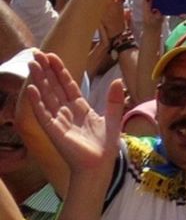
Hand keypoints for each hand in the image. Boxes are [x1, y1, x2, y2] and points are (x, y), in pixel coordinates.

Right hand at [25, 51, 120, 177]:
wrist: (98, 166)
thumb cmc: (104, 146)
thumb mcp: (113, 119)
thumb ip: (114, 100)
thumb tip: (118, 81)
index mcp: (80, 108)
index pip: (67, 85)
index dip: (60, 70)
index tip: (52, 56)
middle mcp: (66, 112)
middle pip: (54, 86)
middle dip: (46, 70)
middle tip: (37, 53)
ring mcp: (58, 120)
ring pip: (47, 96)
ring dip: (39, 80)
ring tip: (32, 64)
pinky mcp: (54, 131)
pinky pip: (43, 113)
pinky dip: (37, 101)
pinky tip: (32, 88)